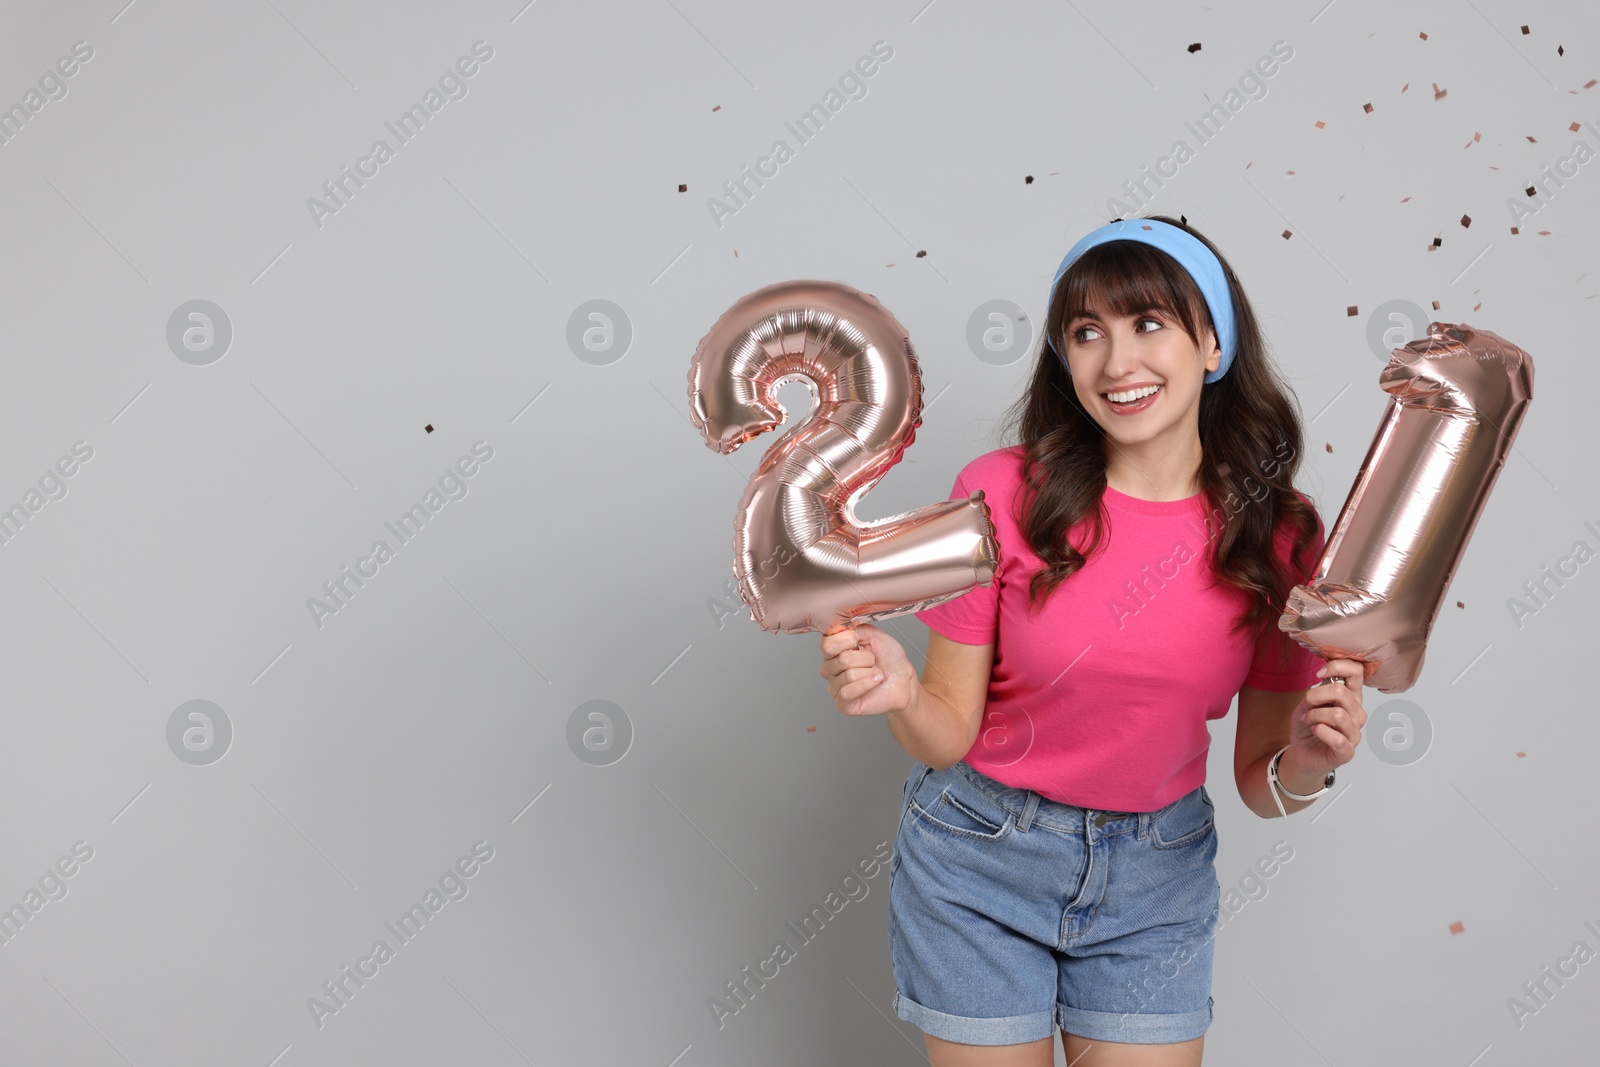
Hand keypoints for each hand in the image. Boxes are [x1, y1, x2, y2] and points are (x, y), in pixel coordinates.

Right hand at [819, 623, 914, 716]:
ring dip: (870, 672)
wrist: (903, 680)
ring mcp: (834, 687)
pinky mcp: (842, 704)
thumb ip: (855, 628)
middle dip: (866, 658)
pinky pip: (848, 692)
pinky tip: (875, 681)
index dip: (846, 640)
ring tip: (875, 672)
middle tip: (873, 661)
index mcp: (833, 651)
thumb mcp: (874, 635)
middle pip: (841, 659)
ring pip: (849, 675)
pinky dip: (868, 684)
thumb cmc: (889, 659)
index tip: (859, 641)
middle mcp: (830, 669)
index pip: (827, 644)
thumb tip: (842, 630)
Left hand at [1283, 658, 1367, 784]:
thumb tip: (1324, 680)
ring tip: (1307, 720)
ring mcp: (1354, 733)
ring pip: (1338, 715)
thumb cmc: (1307, 726)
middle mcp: (1356, 714)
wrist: (1301, 752)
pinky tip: (1315, 730)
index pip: (1357, 672)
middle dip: (1316, 696)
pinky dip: (1321, 732)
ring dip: (1315, 715)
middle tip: (1307, 704)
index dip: (1338, 667)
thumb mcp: (1307, 703)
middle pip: (1343, 693)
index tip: (1319, 673)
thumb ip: (1317, 692)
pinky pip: (1338, 739)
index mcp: (1350, 698)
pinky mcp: (1347, 752)